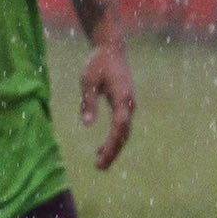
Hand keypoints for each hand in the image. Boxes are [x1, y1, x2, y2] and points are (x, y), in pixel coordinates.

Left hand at [79, 40, 135, 169]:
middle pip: (124, 134)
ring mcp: (129, 106)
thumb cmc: (97, 63)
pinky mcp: (125, 107)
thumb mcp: (87, 80)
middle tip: (98, 168)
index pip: (119, 126)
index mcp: (122, 98)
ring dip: (113, 148)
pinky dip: (114, 140)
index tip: (101, 158)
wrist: (111, 50)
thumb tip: (87, 125)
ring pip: (124, 133)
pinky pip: (122, 128)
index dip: (112, 144)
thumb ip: (88, 102)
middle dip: (113, 152)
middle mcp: (129, 104)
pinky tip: (101, 150)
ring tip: (98, 164)